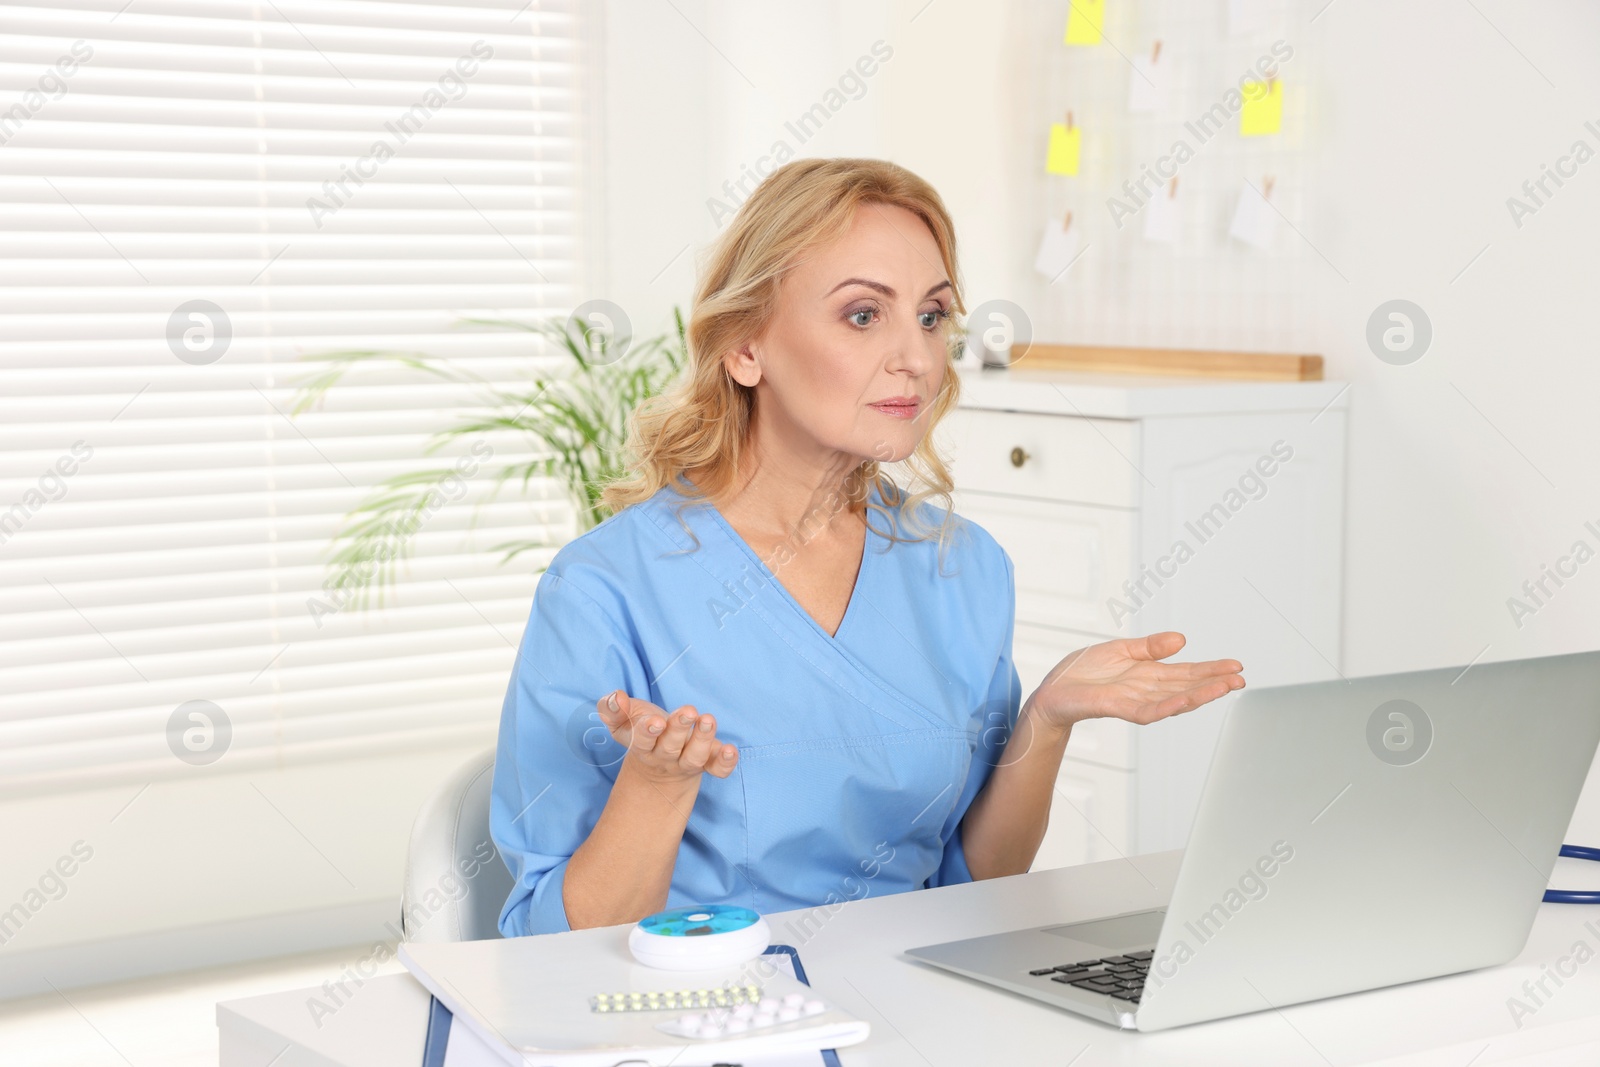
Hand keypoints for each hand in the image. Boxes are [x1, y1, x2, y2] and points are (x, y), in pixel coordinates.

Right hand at [596, 690, 738, 786]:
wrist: (659, 761)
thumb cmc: (640, 730)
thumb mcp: (621, 720)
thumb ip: (612, 708)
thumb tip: (616, 697)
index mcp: (642, 746)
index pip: (642, 742)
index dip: (648, 732)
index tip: (655, 721)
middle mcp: (664, 757)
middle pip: (670, 747)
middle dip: (679, 729)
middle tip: (688, 711)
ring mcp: (687, 762)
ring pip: (694, 758)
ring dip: (703, 740)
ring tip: (709, 720)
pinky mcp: (707, 763)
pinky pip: (717, 770)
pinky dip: (725, 763)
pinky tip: (732, 750)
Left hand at [1026, 632, 1243, 731]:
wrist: (1054, 690)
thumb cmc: (1084, 672)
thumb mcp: (1122, 650)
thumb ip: (1151, 647)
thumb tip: (1182, 640)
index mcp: (1150, 675)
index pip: (1187, 673)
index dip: (1211, 670)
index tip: (1236, 665)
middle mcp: (1147, 690)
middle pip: (1187, 687)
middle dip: (1215, 683)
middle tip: (1241, 678)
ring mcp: (1135, 701)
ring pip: (1175, 700)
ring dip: (1200, 694)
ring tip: (1225, 687)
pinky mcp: (1118, 708)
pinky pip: (1149, 710)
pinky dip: (1168, 705)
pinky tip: (1187, 700)